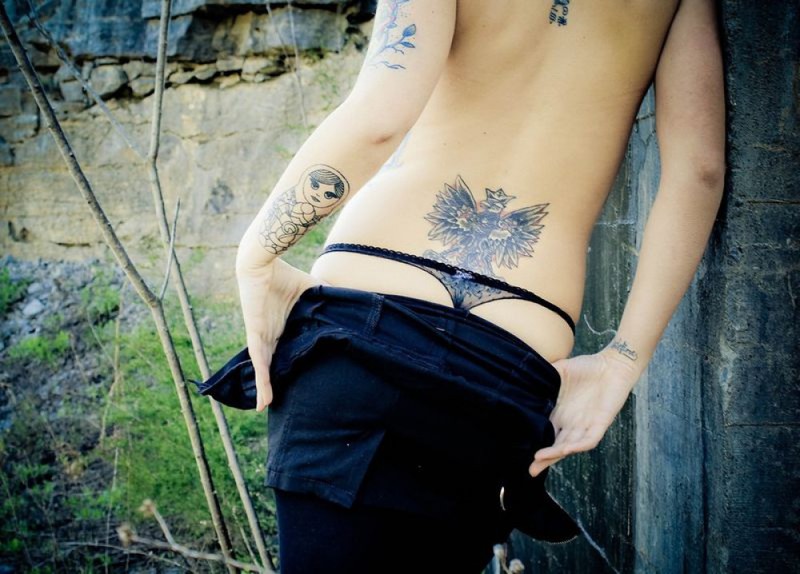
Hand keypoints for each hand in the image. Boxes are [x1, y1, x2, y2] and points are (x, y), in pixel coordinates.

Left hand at [236, 258, 322, 411]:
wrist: (264, 261)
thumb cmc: (284, 274)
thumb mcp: (311, 289)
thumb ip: (326, 297)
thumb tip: (349, 299)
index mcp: (280, 326)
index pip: (282, 351)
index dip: (285, 367)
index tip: (293, 382)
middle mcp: (269, 334)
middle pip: (271, 363)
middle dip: (272, 382)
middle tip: (277, 402)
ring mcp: (260, 336)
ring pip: (263, 368)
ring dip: (265, 387)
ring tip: (266, 407)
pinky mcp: (255, 334)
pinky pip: (258, 362)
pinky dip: (261, 380)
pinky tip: (262, 398)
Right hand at [529, 348, 640, 476]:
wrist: (612, 365)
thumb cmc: (588, 367)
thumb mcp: (560, 369)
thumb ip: (543, 374)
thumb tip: (522, 373)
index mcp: (560, 414)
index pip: (545, 434)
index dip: (535, 444)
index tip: (521, 452)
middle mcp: (571, 423)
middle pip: (556, 446)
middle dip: (544, 459)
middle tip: (530, 470)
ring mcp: (586, 425)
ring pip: (570, 446)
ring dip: (556, 453)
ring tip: (541, 458)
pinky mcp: (601, 424)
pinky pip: (589, 440)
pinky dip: (578, 445)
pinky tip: (566, 449)